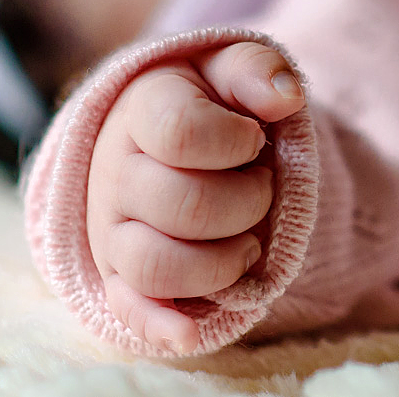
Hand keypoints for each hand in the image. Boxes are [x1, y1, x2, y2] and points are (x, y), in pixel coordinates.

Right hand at [86, 41, 305, 353]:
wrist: (174, 135)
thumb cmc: (213, 100)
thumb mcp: (234, 68)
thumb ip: (259, 70)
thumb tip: (286, 96)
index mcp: (142, 109)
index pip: (183, 133)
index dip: (236, 141)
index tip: (255, 138)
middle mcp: (115, 171)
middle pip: (183, 206)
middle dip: (247, 202)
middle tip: (262, 188)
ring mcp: (112, 228)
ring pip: (156, 266)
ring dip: (223, 262)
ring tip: (248, 243)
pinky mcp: (119, 275)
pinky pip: (130, 311)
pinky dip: (163, 326)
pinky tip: (195, 329)